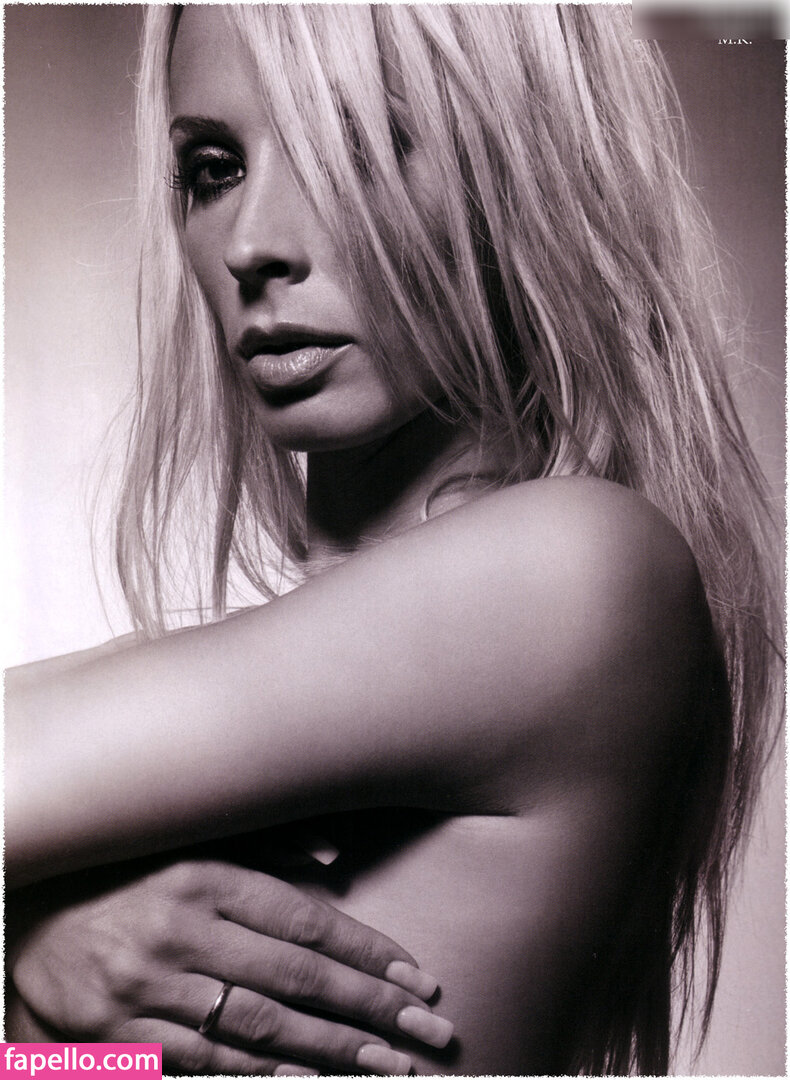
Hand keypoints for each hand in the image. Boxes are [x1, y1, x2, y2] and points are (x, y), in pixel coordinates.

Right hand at [9, 859, 451, 1074]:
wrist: (24, 916)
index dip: (368, 951)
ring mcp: (148, 989)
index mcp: (203, 877)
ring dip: (333, 1049)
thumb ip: (264, 849)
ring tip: (390, 1064)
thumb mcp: (188, 846)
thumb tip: (336, 859)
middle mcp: (181, 930)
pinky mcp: (118, 1036)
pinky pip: (205, 1062)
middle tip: (429, 1029)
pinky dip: (262, 1074)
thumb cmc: (122, 877)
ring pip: (261, 1027)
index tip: (418, 976)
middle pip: (297, 978)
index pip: (307, 921)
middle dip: (371, 1005)